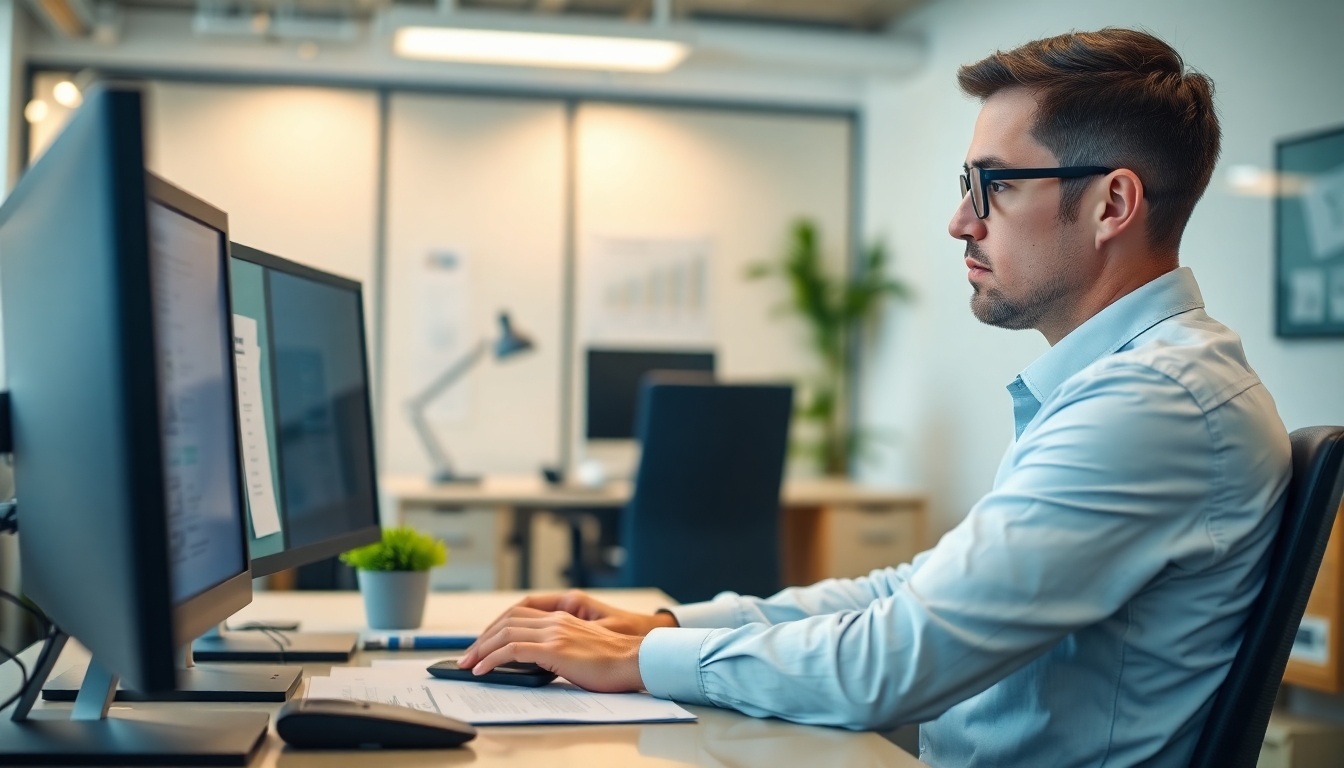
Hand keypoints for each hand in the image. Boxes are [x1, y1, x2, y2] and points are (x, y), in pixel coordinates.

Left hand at [460, 610, 644, 692]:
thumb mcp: (582, 647)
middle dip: (482, 638)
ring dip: (481, 649)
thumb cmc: (614, 662)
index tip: (483, 643)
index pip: (518, 613)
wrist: (635, 661)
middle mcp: (556, 619)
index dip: (495, 626)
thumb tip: (537, 660)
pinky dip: (492, 658)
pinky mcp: (554, 649)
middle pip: (506, 620)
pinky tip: (483, 669)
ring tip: (468, 664)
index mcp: (562, 616)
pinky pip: (512, 650)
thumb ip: (560, 646)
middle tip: (467, 655)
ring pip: (505, 633)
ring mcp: (554, 632)